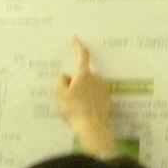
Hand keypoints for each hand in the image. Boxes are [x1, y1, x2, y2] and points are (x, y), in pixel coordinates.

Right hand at [55, 37, 115, 157]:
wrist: (92, 128)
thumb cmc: (73, 109)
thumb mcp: (59, 94)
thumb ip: (60, 81)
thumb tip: (65, 76)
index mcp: (84, 74)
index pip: (82, 55)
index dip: (78, 46)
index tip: (76, 39)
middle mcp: (96, 78)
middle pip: (83, 74)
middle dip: (76, 80)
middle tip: (68, 95)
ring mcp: (104, 88)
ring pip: (90, 84)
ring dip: (83, 90)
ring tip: (75, 106)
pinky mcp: (108, 99)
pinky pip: (96, 94)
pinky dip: (90, 98)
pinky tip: (84, 109)